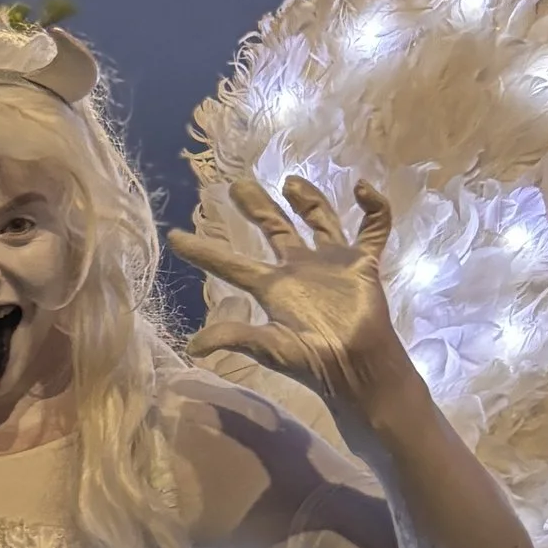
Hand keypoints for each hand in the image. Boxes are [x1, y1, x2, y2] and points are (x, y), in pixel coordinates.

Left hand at [169, 175, 410, 417]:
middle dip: (257, 206)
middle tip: (237, 184)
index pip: (230, 264)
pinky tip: (362, 186)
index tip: (174, 236)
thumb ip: (234, 337)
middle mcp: (298, 269)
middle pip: (274, 228)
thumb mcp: (269, 348)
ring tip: (291, 181)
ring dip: (308, 198)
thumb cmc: (313, 358)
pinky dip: (373, 207)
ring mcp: (331, 263)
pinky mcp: (362, 263)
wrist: (357, 366)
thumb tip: (192, 347)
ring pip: (319, 220)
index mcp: (272, 287)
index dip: (202, 251)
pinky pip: (373, 228)